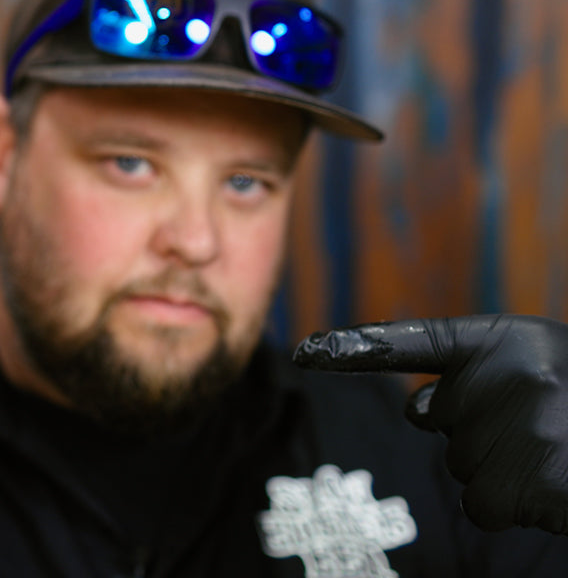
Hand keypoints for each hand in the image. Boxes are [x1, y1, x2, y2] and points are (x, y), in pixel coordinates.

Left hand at [294, 315, 567, 534]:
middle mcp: (511, 375)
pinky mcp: (536, 480)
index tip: (303, 351)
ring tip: (557, 456)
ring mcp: (525, 428)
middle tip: (544, 429)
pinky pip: (485, 505)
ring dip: (502, 473)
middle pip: (438, 423)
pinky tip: (555, 486)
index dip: (354, 346)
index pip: (415, 340)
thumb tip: (417, 411)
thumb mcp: (540, 367)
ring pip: (463, 468)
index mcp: (509, 339)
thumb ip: (477, 378)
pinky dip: (516, 506)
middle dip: (480, 435)